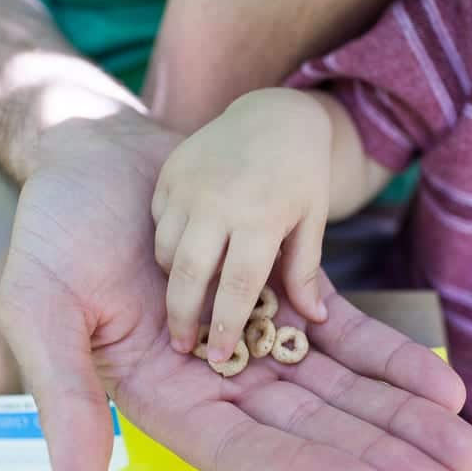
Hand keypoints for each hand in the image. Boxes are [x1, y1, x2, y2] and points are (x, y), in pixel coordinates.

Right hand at [0, 104, 471, 470]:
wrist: (93, 158)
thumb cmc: (54, 232)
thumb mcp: (40, 311)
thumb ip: (65, 404)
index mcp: (164, 399)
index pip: (243, 452)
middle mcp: (218, 382)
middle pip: (310, 432)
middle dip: (381, 457)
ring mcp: (256, 342)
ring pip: (339, 390)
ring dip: (402, 418)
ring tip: (467, 446)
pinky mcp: (282, 297)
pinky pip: (345, 335)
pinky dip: (389, 360)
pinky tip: (441, 384)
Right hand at [153, 89, 330, 361]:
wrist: (274, 114)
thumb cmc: (301, 174)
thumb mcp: (312, 219)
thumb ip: (306, 270)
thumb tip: (313, 320)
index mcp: (262, 217)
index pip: (237, 285)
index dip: (225, 326)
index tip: (218, 357)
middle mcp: (220, 201)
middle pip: (188, 274)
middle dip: (182, 317)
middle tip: (183, 346)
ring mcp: (189, 184)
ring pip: (166, 251)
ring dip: (173, 282)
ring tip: (186, 298)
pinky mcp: (170, 172)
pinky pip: (158, 223)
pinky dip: (167, 245)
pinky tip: (184, 254)